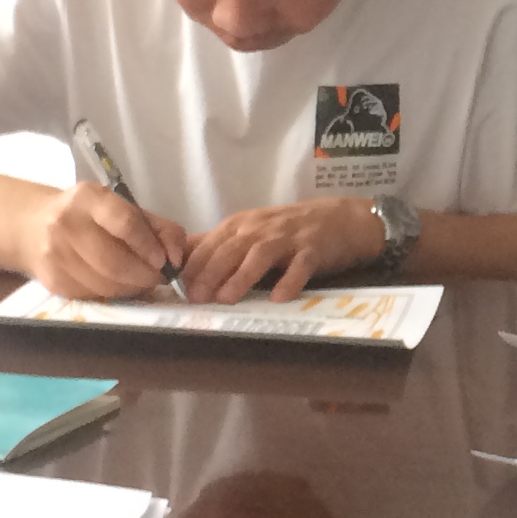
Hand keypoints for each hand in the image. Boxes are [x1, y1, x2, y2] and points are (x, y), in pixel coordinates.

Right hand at [20, 185, 190, 301]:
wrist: (32, 226)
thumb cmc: (90, 216)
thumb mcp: (123, 209)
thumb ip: (159, 228)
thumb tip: (177, 258)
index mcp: (88, 198)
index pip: (124, 222)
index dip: (149, 246)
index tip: (164, 261)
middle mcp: (66, 223)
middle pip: (114, 262)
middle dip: (144, 275)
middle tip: (158, 278)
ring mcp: (55, 255)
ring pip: (105, 284)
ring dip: (131, 288)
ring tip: (140, 280)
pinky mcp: (52, 281)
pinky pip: (94, 295)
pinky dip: (114, 294)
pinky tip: (118, 284)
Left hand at [179, 198, 388, 303]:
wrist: (338, 219)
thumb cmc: (287, 230)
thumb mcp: (250, 231)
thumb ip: (218, 246)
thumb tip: (179, 262)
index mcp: (241, 225)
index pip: (211, 244)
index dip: (194, 265)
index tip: (178, 288)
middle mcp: (261, 229)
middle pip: (231, 249)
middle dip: (210, 273)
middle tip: (196, 298)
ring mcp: (288, 238)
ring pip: (260, 255)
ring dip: (242, 276)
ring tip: (227, 298)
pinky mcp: (313, 249)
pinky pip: (300, 265)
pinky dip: (289, 280)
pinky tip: (279, 297)